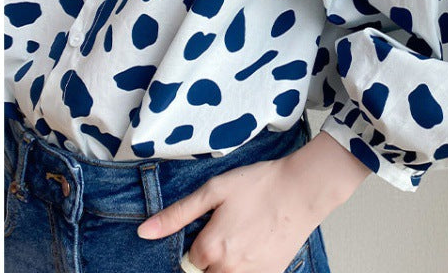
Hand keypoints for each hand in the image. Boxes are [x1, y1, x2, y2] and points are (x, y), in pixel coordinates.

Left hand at [136, 129, 370, 272]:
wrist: (303, 189)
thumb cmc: (260, 184)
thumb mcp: (215, 189)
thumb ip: (178, 214)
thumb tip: (144, 232)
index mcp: (210, 250)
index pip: (188, 262)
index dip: (198, 242)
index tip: (212, 226)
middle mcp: (227, 270)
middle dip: (212, 255)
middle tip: (231, 228)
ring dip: (230, 262)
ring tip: (246, 233)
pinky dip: (249, 264)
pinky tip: (260, 241)